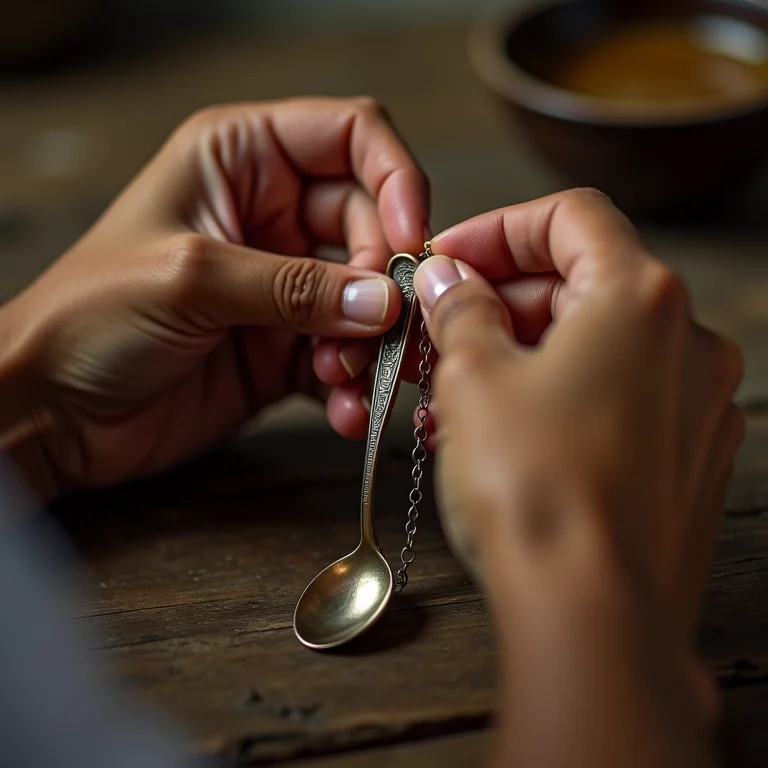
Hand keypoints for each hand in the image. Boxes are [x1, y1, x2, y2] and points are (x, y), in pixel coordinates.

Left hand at [0, 97, 428, 496]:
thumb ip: (294, 287)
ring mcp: (281, 286)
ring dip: (371, 341)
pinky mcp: (283, 348)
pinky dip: (353, 385)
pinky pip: (342, 357)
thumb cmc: (89, 318)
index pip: (350, 138)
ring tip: (347, 378)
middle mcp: (269, 215)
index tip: (410, 240)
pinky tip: (344, 412)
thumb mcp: (191, 278)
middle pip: (369, 226)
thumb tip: (382, 302)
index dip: (395, 179)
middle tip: (380, 329)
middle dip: (381, 280)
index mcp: (240, 160)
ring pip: (365, 298)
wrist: (54, 413)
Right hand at [413, 190, 742, 765]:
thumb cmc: (535, 488)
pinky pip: (610, 400)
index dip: (497, 229)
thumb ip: (460, 310)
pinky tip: (495, 434)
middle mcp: (685, 341)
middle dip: (497, 304)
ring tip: (446, 396)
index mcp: (640, 297)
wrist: (592, 613)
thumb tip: (448, 280)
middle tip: (435, 330)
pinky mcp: (684, 456)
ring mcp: (693, 402)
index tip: (447, 258)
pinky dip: (553, 399)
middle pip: (579, 285)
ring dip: (515, 358)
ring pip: (590, 349)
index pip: (570, 218)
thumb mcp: (472, 377)